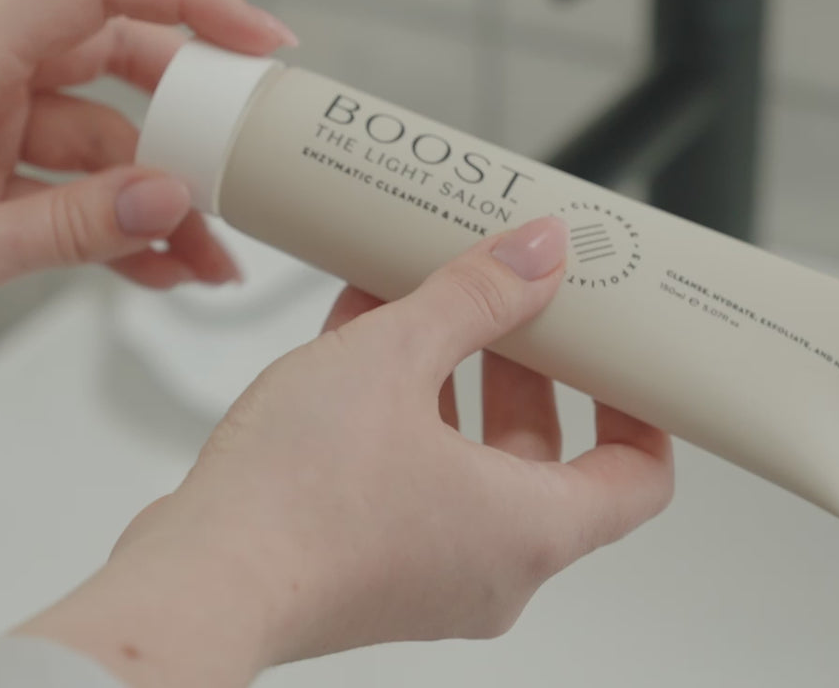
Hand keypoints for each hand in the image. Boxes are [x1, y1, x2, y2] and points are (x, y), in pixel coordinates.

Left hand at [0, 0, 292, 365]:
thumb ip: (69, 228)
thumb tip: (177, 200)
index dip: (192, 0)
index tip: (263, 45)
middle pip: (115, 67)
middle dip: (189, 123)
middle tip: (253, 172)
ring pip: (95, 145)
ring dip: (154, 199)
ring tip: (215, 261)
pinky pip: (59, 193)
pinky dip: (106, 228)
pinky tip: (158, 272)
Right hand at [20, 217, 675, 686]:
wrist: (197, 582)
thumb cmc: (297, 502)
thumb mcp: (395, 358)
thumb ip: (472, 297)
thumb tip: (535, 256)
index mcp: (530, 530)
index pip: (638, 479)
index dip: (641, 411)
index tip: (623, 356)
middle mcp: (489, 567)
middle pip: (543, 458)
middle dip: (526, 369)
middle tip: (513, 301)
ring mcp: (423, 574)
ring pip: (463, 463)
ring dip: (449, 377)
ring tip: (425, 299)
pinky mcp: (361, 566)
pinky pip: (403, 476)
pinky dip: (395, 409)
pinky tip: (359, 330)